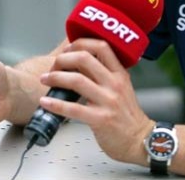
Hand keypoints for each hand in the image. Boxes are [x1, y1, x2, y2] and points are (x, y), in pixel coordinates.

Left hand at [38, 38, 152, 164]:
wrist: (139, 140)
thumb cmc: (126, 115)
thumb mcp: (120, 87)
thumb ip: (103, 74)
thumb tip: (78, 61)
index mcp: (119, 74)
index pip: (101, 46)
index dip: (80, 43)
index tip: (67, 48)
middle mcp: (114, 84)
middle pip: (84, 59)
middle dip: (63, 59)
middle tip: (53, 65)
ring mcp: (108, 101)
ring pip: (77, 80)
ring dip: (55, 77)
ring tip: (45, 80)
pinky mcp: (100, 119)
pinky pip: (74, 108)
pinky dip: (56, 104)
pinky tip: (46, 103)